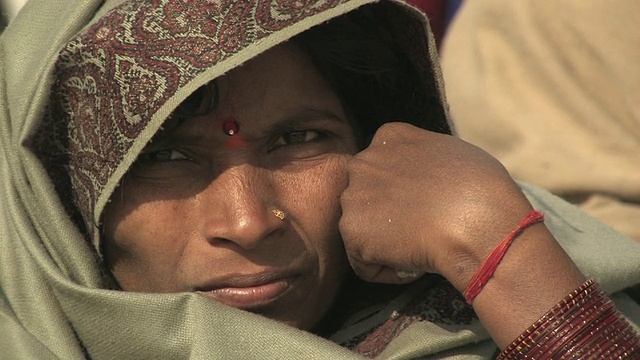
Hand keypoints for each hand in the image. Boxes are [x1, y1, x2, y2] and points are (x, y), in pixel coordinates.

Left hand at [339, 122, 533, 289]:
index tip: (427, 207)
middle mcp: (363, 161)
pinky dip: (387, 271)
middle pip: (367, 198)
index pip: (383, 169)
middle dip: (389, 217)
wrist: (477, 221)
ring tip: (421, 246)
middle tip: (422, 230)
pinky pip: (364, 263)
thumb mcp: (452, 153)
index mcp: (389, 137)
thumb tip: (429, 179)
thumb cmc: (481, 189)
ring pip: (363, 230)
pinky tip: (414, 264)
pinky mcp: (352, 232)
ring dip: (387, 245)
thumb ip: (426, 160)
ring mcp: (353, 196)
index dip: (405, 194)